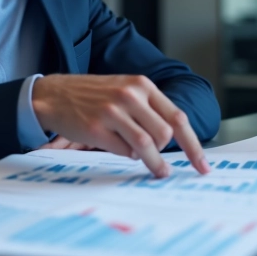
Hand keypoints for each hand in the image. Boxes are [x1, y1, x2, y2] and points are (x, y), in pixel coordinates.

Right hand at [32, 74, 211, 177]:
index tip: (202, 166)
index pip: (177, 118)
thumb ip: (148, 109)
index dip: (193, 145)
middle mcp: (130, 96)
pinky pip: (124, 151)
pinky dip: (128, 155)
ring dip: (154, 163)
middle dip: (166, 152)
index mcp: (141, 85)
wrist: (54, 94)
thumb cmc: (93, 95)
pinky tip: (120, 148)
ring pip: (147, 145)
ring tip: (156, 170)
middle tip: (160, 159)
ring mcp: (112, 111)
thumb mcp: (124, 90)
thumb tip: (173, 138)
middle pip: (165, 134)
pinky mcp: (96, 128)